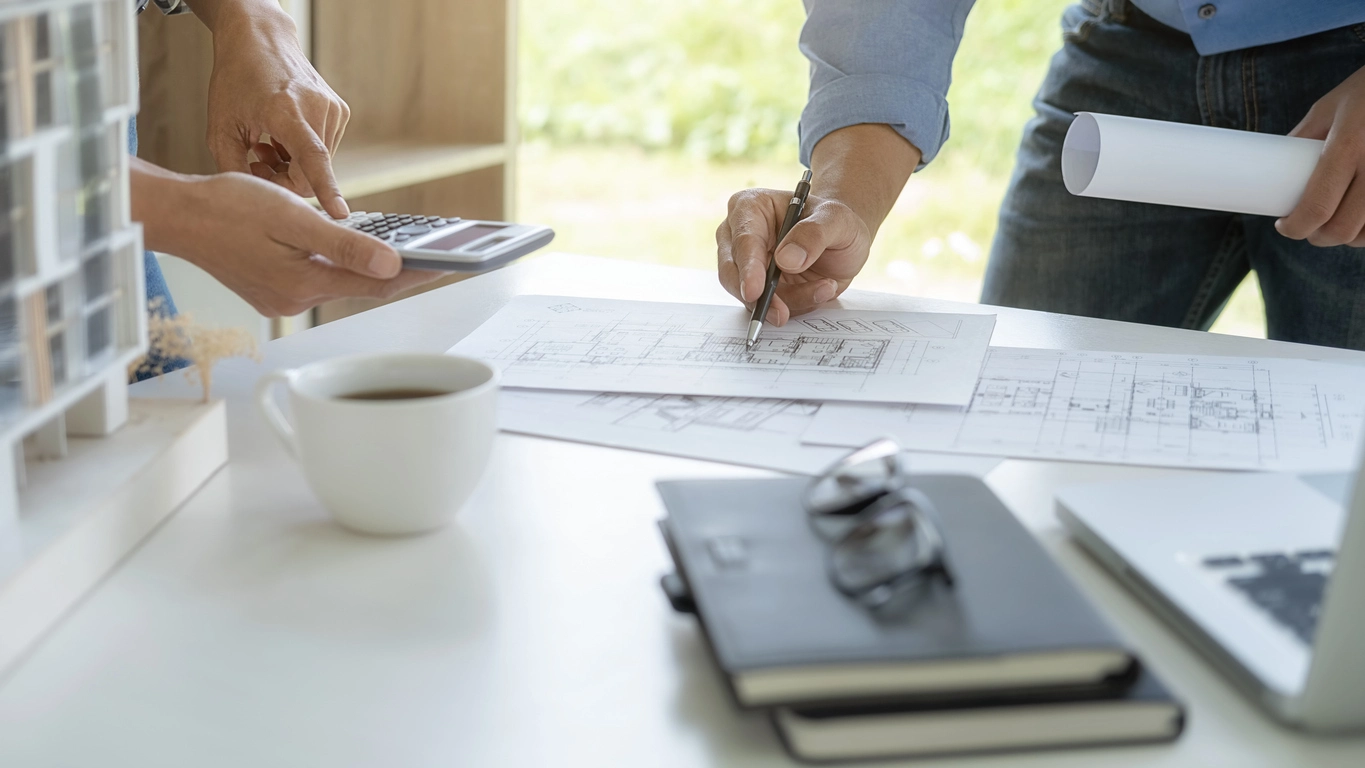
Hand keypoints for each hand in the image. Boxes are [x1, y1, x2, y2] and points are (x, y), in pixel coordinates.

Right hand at [134, 160, 440, 316]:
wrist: (174, 215)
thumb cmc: (227, 208)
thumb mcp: (293, 218)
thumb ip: (345, 244)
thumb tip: (392, 264)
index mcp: (305, 284)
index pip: (378, 284)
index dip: (418, 275)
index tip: (452, 266)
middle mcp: (294, 300)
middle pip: (361, 287)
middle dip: (397, 271)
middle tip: (438, 256)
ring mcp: (281, 298)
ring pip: (338, 282)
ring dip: (365, 266)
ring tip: (403, 250)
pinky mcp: (270, 290)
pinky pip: (316, 278)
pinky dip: (336, 264)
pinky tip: (348, 248)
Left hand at [201, 3, 350, 217]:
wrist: (259, 40)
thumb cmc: (237, 79)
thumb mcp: (221, 127)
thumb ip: (234, 168)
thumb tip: (256, 202)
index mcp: (286, 111)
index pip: (313, 160)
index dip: (328, 190)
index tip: (341, 214)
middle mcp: (317, 108)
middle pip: (311, 173)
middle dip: (284, 179)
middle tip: (256, 162)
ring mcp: (333, 109)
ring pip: (318, 165)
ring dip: (291, 165)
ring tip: (265, 144)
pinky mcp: (340, 111)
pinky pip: (324, 149)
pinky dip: (302, 152)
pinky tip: (281, 136)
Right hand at [716, 189, 871, 324]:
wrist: (842, 241)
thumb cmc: (834, 222)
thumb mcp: (836, 220)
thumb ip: (813, 234)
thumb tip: (785, 260)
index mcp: (751, 207)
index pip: (743, 240)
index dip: (748, 268)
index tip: (755, 291)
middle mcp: (739, 235)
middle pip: (732, 273)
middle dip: (758, 297)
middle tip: (781, 313)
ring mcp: (744, 265)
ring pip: (750, 296)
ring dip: (787, 301)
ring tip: (824, 288)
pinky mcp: (756, 288)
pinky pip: (766, 307)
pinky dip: (794, 305)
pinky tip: (819, 290)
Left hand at [1277, 65, 1364, 246]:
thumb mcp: (1328, 107)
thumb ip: (1303, 138)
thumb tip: (1272, 167)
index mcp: (1347, 146)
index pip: (1317, 207)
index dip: (1295, 227)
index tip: (1284, 225)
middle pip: (1344, 228)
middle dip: (1319, 237)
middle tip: (1308, 230)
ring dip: (1349, 238)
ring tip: (1336, 225)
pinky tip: (1362, 223)